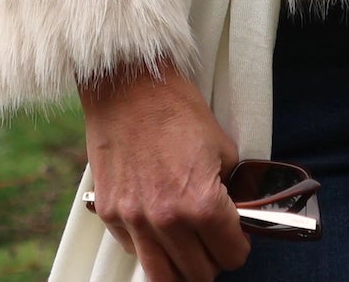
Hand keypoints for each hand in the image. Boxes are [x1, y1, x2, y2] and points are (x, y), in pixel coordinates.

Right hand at [78, 58, 249, 281]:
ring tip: (186, 251)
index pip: (231, 256)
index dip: (239, 248)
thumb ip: (230, 190)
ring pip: (162, 276)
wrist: (127, 85)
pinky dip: (148, 247)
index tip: (236, 239)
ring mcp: (134, 219)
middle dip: (212, 260)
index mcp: (202, 204)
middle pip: (199, 274)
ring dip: (180, 267)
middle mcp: (167, 219)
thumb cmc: (176, 109)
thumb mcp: (223, 149)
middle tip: (213, 243)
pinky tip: (156, 227)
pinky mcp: (109, 212)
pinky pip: (133, 250)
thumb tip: (235, 215)